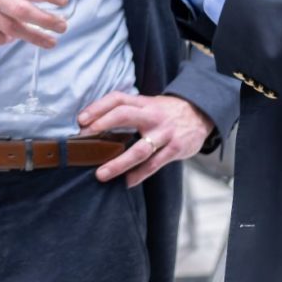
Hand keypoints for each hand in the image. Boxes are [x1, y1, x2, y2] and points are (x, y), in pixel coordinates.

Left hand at [77, 93, 212, 186]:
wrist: (200, 114)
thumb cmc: (166, 112)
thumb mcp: (149, 105)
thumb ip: (129, 112)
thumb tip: (96, 126)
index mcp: (143, 103)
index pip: (117, 99)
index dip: (97, 107)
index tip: (81, 120)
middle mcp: (152, 115)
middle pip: (124, 115)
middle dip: (102, 125)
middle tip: (84, 140)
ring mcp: (164, 132)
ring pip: (138, 149)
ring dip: (118, 163)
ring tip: (101, 174)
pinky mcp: (174, 148)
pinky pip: (154, 164)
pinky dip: (139, 174)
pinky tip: (127, 182)